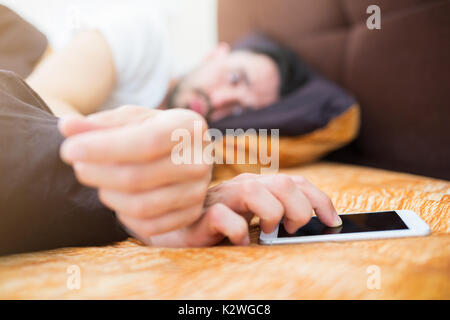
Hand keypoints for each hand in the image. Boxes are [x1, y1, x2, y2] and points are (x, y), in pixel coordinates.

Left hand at [59, 105, 212, 242]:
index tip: (69, 150)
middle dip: (98, 173)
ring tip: (96, 178)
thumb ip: (100, 124)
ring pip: (141, 205)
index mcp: (189, 127)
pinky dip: (124, 215)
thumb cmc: (153, 132)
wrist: (182, 153)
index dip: (104, 148)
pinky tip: (116, 197)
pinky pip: (149, 225)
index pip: (147, 142)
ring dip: (107, 194)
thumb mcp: (131, 120)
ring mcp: (198, 191)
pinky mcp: (191, 214)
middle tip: (78, 166)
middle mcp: (200, 160)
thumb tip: (67, 126)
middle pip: (139, 177)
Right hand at [149, 173, 340, 246]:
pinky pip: (224, 217)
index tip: (332, 220)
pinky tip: (241, 243)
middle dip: (299, 208)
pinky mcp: (202, 216)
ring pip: (254, 191)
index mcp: (258, 185)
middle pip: (282, 183)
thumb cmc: (221, 226)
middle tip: (293, 230)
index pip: (295, 182)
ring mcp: (222, 198)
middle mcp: (242, 186)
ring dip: (271, 214)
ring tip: (269, 233)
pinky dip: (238, 232)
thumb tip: (314, 224)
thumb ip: (278, 214)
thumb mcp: (255, 218)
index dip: (318, 198)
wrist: (179, 230)